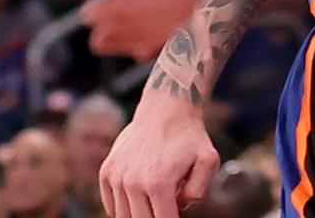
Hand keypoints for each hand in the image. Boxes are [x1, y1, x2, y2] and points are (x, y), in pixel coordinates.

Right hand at [76, 0, 229, 55]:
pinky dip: (144, 6)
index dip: (133, 28)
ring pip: (175, 12)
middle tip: (96, 42)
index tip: (98, 40)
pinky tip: (115, 4)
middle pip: (174, 15)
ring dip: (131, 21)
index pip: (165, 4)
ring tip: (96, 17)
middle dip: (131, 33)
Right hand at [101, 92, 221, 216]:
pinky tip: (138, 200)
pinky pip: (110, 205)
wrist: (166, 108)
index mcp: (159, 183)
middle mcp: (133, 182)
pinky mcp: (106, 171)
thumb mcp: (208, 161)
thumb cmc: (189, 136)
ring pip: (123, 216)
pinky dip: (122, 209)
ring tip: (155, 200)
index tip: (175, 215)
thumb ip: (197, 192)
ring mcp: (116, 176)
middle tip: (166, 207)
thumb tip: (179, 209)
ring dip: (139, 214)